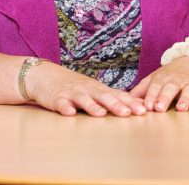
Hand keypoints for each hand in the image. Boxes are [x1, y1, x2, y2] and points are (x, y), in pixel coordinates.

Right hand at [26, 62, 146, 116]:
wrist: (44, 75)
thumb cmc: (74, 85)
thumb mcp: (94, 90)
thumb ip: (113, 97)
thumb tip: (138, 104)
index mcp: (98, 89)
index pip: (117, 95)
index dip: (130, 103)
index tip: (144, 111)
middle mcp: (87, 89)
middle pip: (103, 97)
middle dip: (116, 105)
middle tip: (128, 113)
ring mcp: (72, 93)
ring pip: (83, 99)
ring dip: (92, 106)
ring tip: (100, 114)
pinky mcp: (57, 98)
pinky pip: (61, 103)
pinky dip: (66, 108)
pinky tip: (70, 113)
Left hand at [130, 57, 188, 111]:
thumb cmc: (169, 76)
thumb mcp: (153, 79)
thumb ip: (140, 90)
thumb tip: (125, 100)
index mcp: (161, 79)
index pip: (154, 86)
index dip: (149, 96)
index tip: (145, 106)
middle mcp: (175, 81)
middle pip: (169, 89)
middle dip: (163, 98)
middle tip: (158, 108)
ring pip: (188, 92)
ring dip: (185, 100)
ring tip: (182, 109)